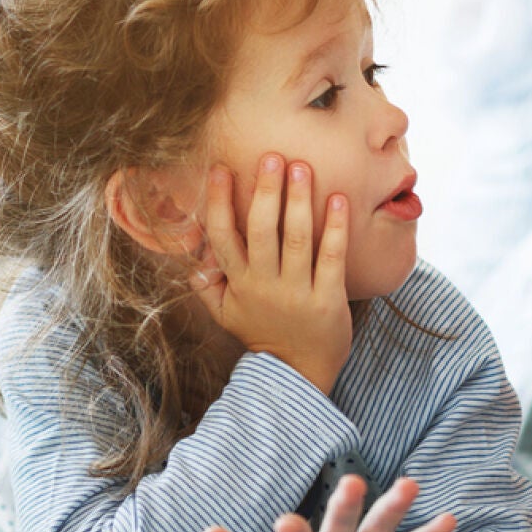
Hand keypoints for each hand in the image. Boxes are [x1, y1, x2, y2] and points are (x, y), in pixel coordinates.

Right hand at [192, 154, 353, 392]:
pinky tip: (338, 200)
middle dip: (265, 192)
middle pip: (260, 231)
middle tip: (272, 157)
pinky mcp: (328, 299)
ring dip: (298, 201)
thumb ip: (207, 284)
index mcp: (238, 284)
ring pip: (296, 239)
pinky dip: (335, 228)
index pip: (222, 237)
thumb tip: (193, 253)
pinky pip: (331, 258)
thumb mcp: (226, 314)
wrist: (297, 374)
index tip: (221, 169)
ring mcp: (297, 292)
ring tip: (301, 167)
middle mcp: (264, 285)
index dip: (219, 202)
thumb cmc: (263, 335)